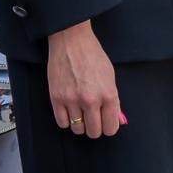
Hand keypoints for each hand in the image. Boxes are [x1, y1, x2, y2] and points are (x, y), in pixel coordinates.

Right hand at [46, 21, 121, 137]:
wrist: (71, 40)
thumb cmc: (92, 55)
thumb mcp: (110, 76)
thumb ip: (113, 100)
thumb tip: (116, 120)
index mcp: (108, 95)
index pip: (111, 128)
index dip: (109, 126)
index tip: (105, 122)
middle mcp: (91, 100)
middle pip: (94, 132)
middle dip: (94, 127)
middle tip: (92, 117)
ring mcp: (72, 100)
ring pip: (78, 129)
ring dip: (80, 124)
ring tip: (80, 112)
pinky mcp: (56, 98)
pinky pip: (62, 123)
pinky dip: (66, 120)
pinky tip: (69, 110)